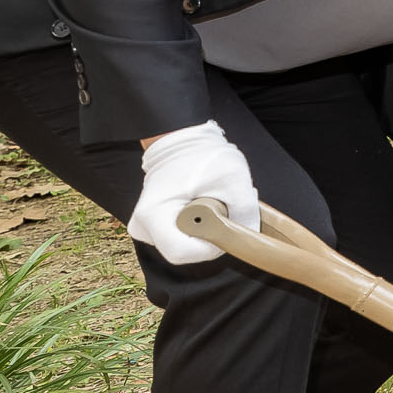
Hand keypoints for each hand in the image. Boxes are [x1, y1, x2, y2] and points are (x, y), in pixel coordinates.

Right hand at [132, 122, 259, 264]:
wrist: (179, 139)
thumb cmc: (201, 155)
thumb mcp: (232, 179)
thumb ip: (244, 210)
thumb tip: (249, 234)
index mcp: (153, 215)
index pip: (183, 252)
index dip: (211, 247)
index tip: (227, 228)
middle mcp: (143, 225)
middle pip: (184, 251)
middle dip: (212, 236)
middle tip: (225, 209)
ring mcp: (145, 227)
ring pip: (183, 245)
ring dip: (206, 231)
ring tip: (215, 203)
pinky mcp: (153, 225)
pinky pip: (179, 237)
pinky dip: (197, 227)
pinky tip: (206, 207)